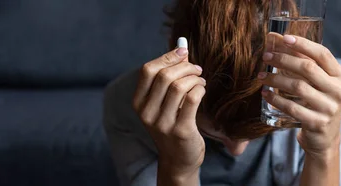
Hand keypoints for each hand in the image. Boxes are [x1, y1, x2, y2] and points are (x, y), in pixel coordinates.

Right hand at [133, 47, 206, 178]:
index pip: (148, 70)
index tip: (184, 53)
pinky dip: (200, 89)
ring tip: (201, 81)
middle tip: (198, 69)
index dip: (167, 57)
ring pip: (179, 86)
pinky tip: (202, 91)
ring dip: (195, 78)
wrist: (179, 158)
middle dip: (185, 67)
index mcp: (139, 102)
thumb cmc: (174, 123)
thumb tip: (181, 48)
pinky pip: (192, 99)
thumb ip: (170, 75)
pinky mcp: (180, 130)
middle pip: (164, 76)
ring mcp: (162, 123)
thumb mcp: (165, 101)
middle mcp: (146, 113)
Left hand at [259, 33, 340, 157]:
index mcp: (340, 76)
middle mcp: (338, 91)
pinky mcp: (317, 123)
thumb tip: (276, 40)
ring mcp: (329, 108)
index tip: (284, 38)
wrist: (325, 138)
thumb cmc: (318, 103)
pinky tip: (265, 94)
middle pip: (307, 68)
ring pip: (297, 87)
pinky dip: (276, 99)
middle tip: (266, 57)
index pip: (322, 54)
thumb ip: (305, 63)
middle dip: (283, 59)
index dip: (303, 44)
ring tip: (261, 76)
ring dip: (275, 79)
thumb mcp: (319, 83)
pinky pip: (292, 107)